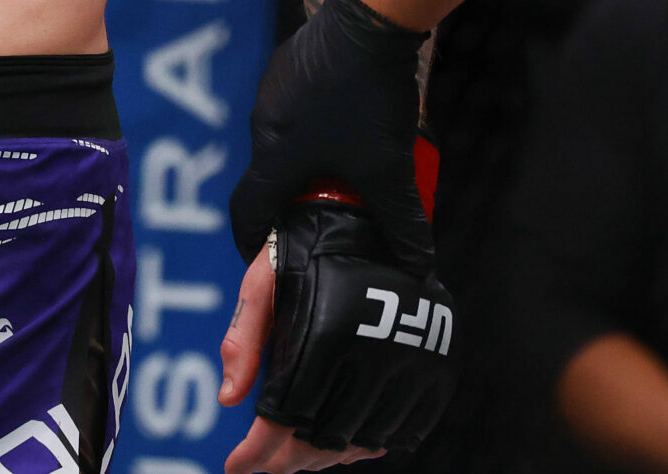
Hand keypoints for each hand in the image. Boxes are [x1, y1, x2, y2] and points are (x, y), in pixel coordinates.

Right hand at [229, 0, 435, 273]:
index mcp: (274, 156)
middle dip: (293, 199)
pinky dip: (314, 126)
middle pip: (269, 176)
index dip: (251, 242)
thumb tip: (420, 267)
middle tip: (326, 214)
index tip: (265, 258)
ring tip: (345, 168)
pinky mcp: (288, 64)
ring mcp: (273, 89)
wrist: (369, 18)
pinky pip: (294, 108)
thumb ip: (402, 221)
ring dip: (306, 159)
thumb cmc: (369, 98)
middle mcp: (263, 124)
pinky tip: (348, 120)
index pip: (246, 211)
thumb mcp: (389, 168)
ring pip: (283, 139)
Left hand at [238, 198, 456, 461]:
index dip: (258, 451)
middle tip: (264, 465)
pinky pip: (405, 429)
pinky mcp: (439, 368)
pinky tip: (344, 442)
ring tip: (298, 457)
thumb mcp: (261, 284)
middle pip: (325, 437)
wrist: (367, 218)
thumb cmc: (300, 251)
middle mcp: (376, 352)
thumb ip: (243, 339)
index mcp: (328, 332)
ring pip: (365, 440)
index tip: (236, 466)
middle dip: (287, 461)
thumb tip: (228, 399)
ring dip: (328, 456)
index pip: (288, 416)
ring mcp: (414, 363)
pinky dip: (371, 443)